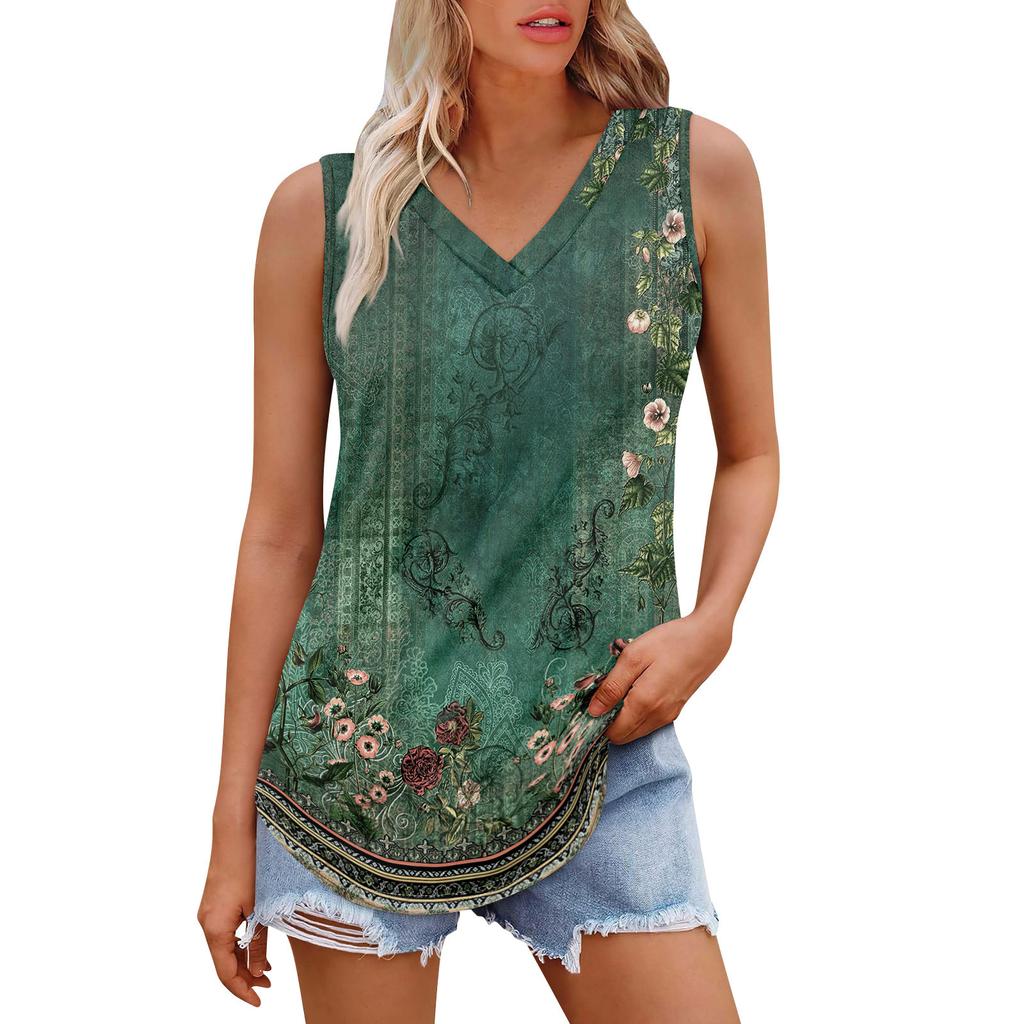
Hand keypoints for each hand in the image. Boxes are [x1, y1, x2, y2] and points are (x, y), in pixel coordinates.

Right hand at [197, 822, 270, 1006]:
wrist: (236, 831)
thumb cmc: (249, 865)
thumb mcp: (260, 907)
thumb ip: (259, 941)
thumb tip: (259, 970)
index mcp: (214, 928)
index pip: (225, 972)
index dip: (242, 990)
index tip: (259, 1000)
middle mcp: (206, 922)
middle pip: (223, 962)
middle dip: (244, 977)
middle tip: (268, 985)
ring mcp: (209, 912)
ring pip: (223, 948)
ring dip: (242, 960)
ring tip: (266, 970)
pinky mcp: (215, 902)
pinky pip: (224, 932)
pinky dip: (239, 943)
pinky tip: (256, 945)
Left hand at [587, 612, 732, 743]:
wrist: (707, 638)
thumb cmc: (669, 642)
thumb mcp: (633, 657)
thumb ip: (612, 687)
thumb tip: (593, 711)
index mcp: (645, 704)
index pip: (613, 733)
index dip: (598, 722)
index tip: (592, 702)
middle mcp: (658, 716)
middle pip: (624, 736)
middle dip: (609, 721)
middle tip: (604, 692)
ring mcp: (669, 715)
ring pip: (637, 730)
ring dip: (624, 716)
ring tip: (622, 686)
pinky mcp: (676, 709)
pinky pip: (649, 722)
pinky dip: (637, 712)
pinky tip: (637, 687)